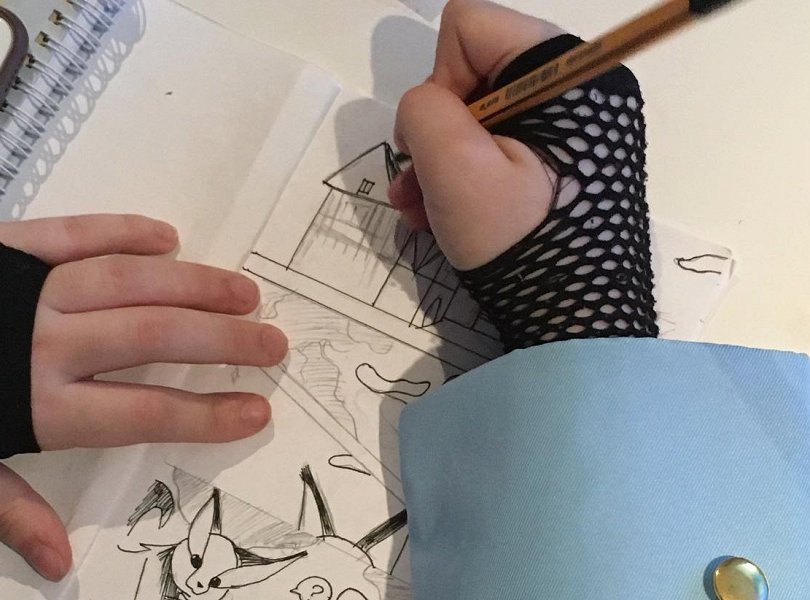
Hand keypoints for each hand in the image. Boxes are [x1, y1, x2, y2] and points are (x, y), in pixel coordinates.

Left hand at [0, 214, 286, 579]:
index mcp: (33, 403)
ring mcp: (29, 285)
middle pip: (158, 337)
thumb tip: (60, 563)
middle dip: (226, 340)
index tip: (258, 407)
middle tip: (274, 341)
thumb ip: (4, 506)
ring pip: (134, 280)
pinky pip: (81, 233)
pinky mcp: (6, 243)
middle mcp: (45, 340)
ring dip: (197, 284)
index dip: (209, 411)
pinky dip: (128, 232)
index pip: (145, 410)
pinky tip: (169, 237)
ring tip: (245, 290)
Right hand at [390, 0, 564, 269]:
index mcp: (564, 73)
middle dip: (435, 128)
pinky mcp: (561, 161)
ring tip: (417, 209)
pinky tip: (439, 217)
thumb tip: (429, 109)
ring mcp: (569, 127)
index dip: (439, 79)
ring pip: (478, 114)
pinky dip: (462, 176)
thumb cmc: (520, 236)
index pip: (469, 28)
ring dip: (438, 159)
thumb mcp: (455, 167)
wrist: (574, 317)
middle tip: (419, 180)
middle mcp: (574, 87)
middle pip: (472, 70)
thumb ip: (424, 110)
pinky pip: (497, 146)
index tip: (442, 139)